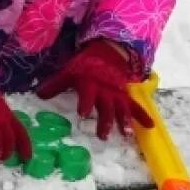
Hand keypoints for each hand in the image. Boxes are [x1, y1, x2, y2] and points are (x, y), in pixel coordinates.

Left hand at [36, 40, 153, 139]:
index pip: (87, 94)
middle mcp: (105, 90)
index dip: (85, 103)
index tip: (82, 113)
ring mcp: (117, 94)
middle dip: (105, 120)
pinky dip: (143, 116)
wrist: (107, 53)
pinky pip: (135, 106)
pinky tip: (150, 126)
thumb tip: (38, 95)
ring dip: (123, 121)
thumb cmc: (84, 66)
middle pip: (106, 106)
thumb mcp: (68, 72)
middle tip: (102, 135)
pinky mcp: (125, 96)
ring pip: (121, 109)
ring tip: (125, 134)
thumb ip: (55, 84)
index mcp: (89, 83)